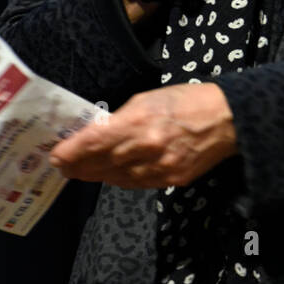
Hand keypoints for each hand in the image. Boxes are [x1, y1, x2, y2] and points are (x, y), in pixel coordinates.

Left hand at [48, 82, 238, 187]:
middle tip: (62, 166)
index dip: (71, 152)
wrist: (227, 120)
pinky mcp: (170, 181)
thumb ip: (120, 118)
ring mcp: (158, 168)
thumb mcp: (147, 99)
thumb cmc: (186, 101)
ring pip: (115, 178)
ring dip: (96, 175)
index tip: (56, 155)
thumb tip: (98, 133)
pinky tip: (110, 175)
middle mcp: (145, 149)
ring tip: (81, 172)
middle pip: (100, 164)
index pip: (93, 142)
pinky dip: (119, 180)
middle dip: (77, 167)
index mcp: (137, 122)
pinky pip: (136, 184)